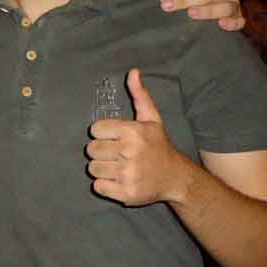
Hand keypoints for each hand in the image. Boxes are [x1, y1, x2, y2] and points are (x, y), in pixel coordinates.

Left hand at [86, 69, 192, 205]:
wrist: (175, 177)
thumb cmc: (159, 145)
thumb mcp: (152, 119)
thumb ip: (139, 95)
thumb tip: (132, 72)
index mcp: (132, 132)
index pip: (95, 130)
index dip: (103, 134)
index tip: (115, 138)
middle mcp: (129, 152)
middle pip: (91, 150)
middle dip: (101, 152)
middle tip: (116, 154)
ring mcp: (127, 174)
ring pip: (93, 169)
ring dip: (102, 169)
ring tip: (117, 167)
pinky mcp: (125, 194)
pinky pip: (98, 187)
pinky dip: (105, 185)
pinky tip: (118, 180)